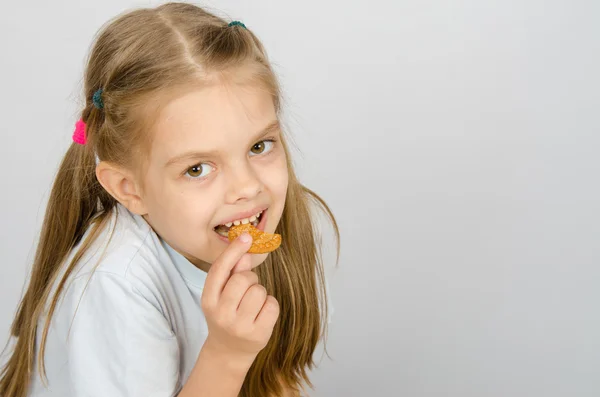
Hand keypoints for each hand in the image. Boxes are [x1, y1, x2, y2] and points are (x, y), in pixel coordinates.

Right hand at [201, 233, 279, 363]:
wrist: (228, 352)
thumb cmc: (227, 314)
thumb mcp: (221, 295)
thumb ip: (232, 274)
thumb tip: (245, 253)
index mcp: (208, 300)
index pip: (219, 270)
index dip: (233, 251)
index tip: (246, 236)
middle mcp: (221, 314)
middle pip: (244, 279)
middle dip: (250, 279)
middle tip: (247, 290)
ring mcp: (239, 326)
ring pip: (260, 291)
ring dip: (260, 293)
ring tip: (252, 305)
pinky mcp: (258, 335)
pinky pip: (272, 305)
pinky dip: (270, 305)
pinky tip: (261, 314)